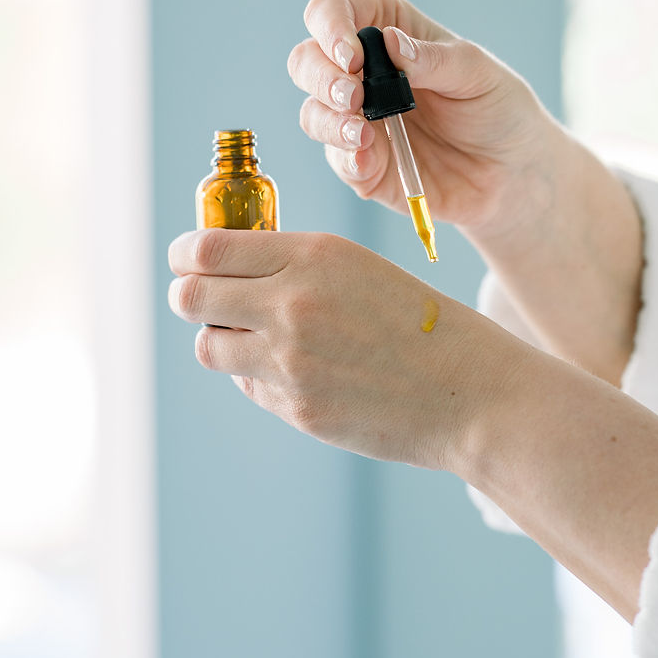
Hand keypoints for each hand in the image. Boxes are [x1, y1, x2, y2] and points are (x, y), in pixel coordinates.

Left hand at [167, 227, 517, 469]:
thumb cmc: (419, 322)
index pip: (208, 249)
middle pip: (190, 297)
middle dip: (189, 296)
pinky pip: (249, 386)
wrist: (471, 392)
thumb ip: (292, 263)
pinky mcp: (297, 409)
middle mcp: (293, 304)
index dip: (186, 254)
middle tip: (201, 298)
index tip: (186, 258)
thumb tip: (223, 268)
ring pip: (209, 347)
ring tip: (253, 337)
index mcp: (312, 255)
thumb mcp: (357, 268)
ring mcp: (291, 362)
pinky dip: (260, 377)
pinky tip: (302, 372)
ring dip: (221, 340)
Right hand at [288, 0, 559, 245]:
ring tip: (362, 133)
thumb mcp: (477, 73)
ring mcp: (357, 120)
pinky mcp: (362, 164)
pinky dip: (347, 159)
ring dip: (328, 121)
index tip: (351, 56)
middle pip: (306, 61)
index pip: (333, 12)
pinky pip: (337, 160)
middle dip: (322, 79)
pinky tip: (369, 160)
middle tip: (355, 98)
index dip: (330, 28)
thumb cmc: (498, 109)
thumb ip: (434, 59)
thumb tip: (392, 41)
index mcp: (386, 31)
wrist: (512, 172)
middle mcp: (362, 73)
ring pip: (312, 113)